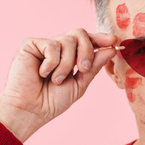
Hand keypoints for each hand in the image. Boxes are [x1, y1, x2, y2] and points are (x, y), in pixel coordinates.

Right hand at [0, 29, 118, 141]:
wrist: (30, 110)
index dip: (100, 38)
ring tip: (56, 80)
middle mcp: (57, 48)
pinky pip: (52, 46)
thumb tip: (111, 49)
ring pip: (68, 41)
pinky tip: (42, 74)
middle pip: (80, 34)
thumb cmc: (52, 101)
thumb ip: (94, 66)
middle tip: (83, 69)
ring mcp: (44, 45)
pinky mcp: (30, 44)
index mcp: (70, 56)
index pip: (87, 41)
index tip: (114, 41)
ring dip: (67, 64)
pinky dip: (52, 63)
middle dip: (87, 51)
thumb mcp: (79, 84)